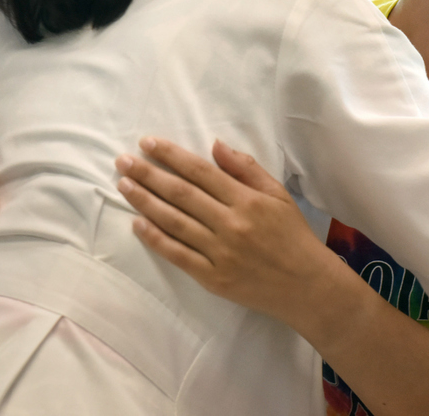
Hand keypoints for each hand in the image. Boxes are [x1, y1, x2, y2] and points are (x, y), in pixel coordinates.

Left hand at [115, 137, 342, 327]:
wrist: (306, 285)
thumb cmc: (293, 234)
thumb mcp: (278, 194)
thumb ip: (246, 168)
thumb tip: (215, 144)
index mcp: (247, 200)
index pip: (201, 171)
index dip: (171, 156)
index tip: (148, 143)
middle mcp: (231, 223)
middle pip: (181, 194)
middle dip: (148, 174)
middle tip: (122, 160)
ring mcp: (219, 252)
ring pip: (174, 222)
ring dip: (144, 202)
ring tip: (123, 185)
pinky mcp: (212, 277)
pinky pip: (177, 254)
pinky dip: (155, 239)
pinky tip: (137, 223)